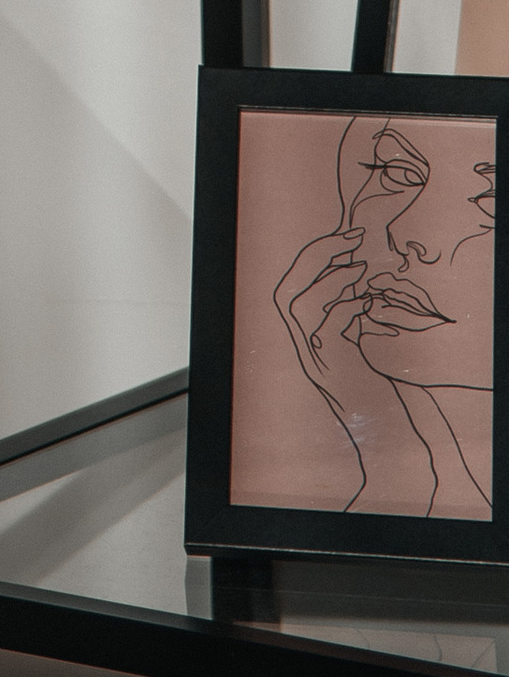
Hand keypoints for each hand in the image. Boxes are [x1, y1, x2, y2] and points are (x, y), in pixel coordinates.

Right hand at [274, 229, 432, 509]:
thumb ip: (345, 318)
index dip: (311, 257)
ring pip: (299, 307)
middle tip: (346, 237)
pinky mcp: (332, 372)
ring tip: (357, 264)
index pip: (290, 288)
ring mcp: (314, 361)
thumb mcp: (354, 349)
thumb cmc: (376, 397)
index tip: (340, 236)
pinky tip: (364, 299)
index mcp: (306, 341)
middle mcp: (303, 350)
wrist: (388, 440)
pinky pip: (326, 329)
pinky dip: (343, 306)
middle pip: (287, 292)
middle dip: (314, 257)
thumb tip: (352, 277)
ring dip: (328, 278)